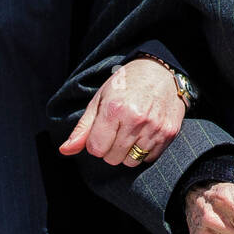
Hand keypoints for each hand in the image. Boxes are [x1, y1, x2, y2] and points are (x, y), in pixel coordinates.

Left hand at [59, 59, 185, 166]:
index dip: (95, 142)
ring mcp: (154, 127)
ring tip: (130, 131)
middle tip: (117, 129)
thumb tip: (64, 150)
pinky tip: (144, 133)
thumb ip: (83, 127)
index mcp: (114, 108)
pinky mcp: (168, 133)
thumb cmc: (126, 84)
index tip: (102, 130)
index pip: (96, 149)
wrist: (161, 71)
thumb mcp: (100, 99)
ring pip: (131, 162)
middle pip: (112, 158)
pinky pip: (149, 158)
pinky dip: (144, 151)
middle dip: (110, 148)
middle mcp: (135, 119)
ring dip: (127, 152)